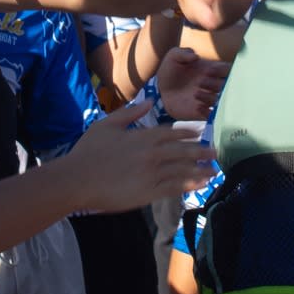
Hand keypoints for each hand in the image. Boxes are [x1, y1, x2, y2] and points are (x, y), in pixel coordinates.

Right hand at [59, 98, 217, 209]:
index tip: (200, 134)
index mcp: (143, 136)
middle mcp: (152, 154)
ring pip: (183, 171)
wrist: (77, 180)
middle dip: (202, 152)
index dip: (188, 134)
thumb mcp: (107, 124)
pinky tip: (199, 185)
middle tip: (216, 152)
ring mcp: (152, 174)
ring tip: (213, 171)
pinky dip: (188, 186)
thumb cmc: (88, 151)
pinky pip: (173, 188)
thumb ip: (130, 113)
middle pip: (184, 152)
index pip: (173, 133)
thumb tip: (149, 101)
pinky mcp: (148, 192)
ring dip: (200, 170)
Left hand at [153, 47, 228, 119]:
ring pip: (222, 101)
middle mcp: (214, 84)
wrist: (160, 89)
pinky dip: (208, 112)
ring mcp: (209, 99)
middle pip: (228, 85)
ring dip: (210, 98)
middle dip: (217, 84)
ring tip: (195, 94)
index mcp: (212, 70)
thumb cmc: (170, 70)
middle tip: (201, 82)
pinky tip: (197, 107)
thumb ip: (183, 53)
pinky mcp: (202, 112)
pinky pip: (213, 116)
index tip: (208, 70)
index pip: (229, 69)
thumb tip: (196, 56)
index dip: (222, 70)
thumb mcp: (174, 56)